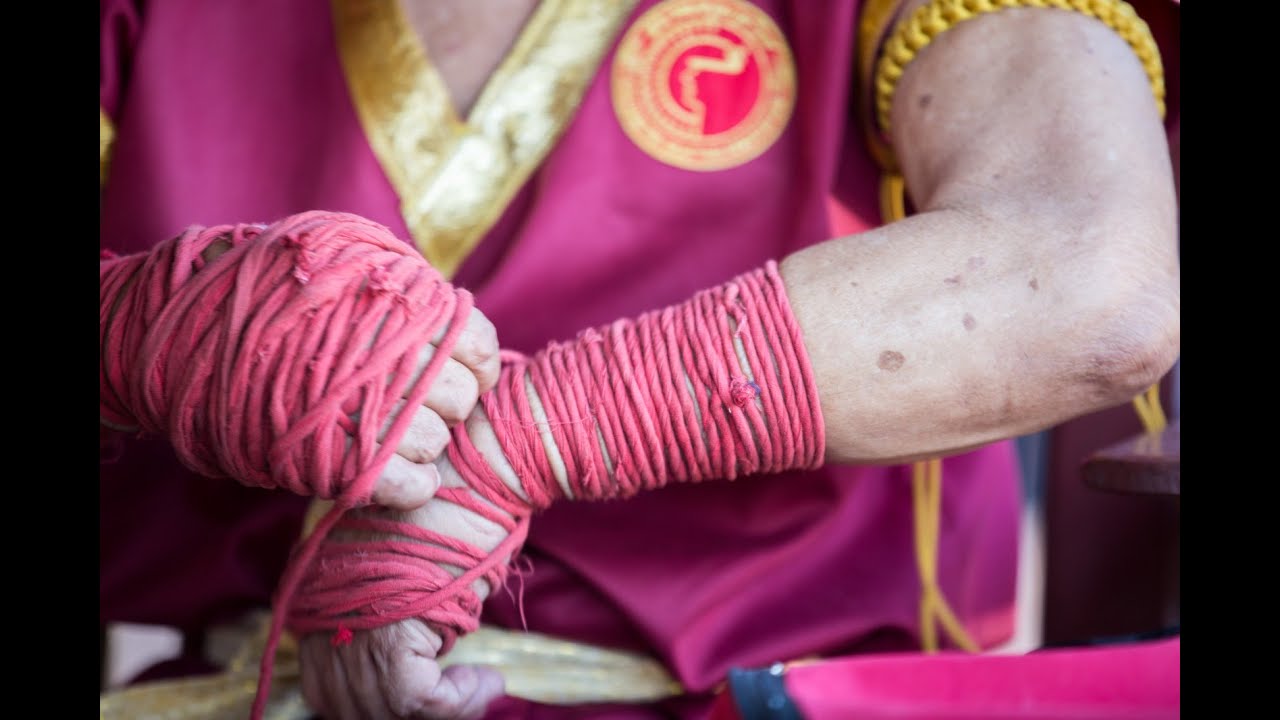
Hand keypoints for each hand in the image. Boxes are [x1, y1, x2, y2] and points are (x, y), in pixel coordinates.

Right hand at [200, 237, 501, 510]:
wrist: (187, 339)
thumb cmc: (271, 297)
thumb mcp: (340, 262)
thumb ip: (398, 288)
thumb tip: (455, 317)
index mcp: (394, 301)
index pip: (474, 339)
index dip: (474, 361)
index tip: (463, 370)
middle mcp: (385, 351)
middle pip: (461, 396)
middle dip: (446, 404)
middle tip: (414, 403)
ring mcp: (362, 407)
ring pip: (435, 441)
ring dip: (423, 445)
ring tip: (393, 434)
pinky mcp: (338, 461)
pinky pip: (410, 485)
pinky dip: (411, 486)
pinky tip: (399, 475)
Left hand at [298, 444, 514, 718]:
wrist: (474, 463)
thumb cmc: (453, 496)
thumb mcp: (402, 550)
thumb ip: (388, 599)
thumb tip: (413, 654)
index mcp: (316, 587)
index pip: (323, 678)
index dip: (373, 698)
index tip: (429, 686)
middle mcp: (322, 607)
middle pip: (341, 700)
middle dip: (396, 709)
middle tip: (451, 697)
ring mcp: (350, 619)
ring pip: (377, 706)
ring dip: (435, 707)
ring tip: (475, 686)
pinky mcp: (391, 630)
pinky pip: (414, 700)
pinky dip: (455, 702)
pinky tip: (483, 682)